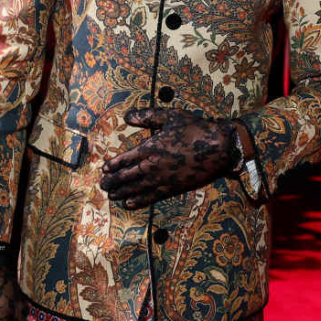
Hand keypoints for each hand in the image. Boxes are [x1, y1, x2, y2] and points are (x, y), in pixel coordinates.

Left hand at [100, 108, 234, 209]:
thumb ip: (147, 116)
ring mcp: (162, 179)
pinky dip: (138, 201)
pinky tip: (129, 204)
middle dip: (113, 182)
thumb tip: (127, 116)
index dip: (112, 165)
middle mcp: (152, 165)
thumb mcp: (170, 116)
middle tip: (103, 186)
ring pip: (136, 189)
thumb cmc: (195, 129)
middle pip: (126, 176)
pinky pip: (151, 197)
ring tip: (111, 196)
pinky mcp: (172, 188)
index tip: (104, 169)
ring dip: (122, 193)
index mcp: (150, 147)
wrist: (218, 147)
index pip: (125, 159)